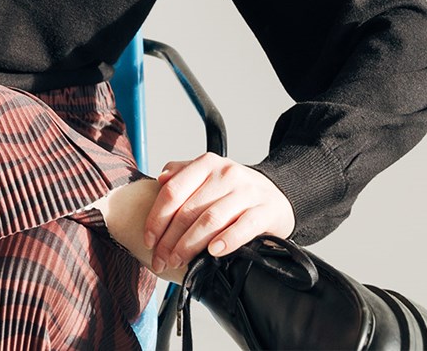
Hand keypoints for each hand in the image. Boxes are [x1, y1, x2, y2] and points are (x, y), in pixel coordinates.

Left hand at [143, 152, 294, 272]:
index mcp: (207, 164)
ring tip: (178, 261)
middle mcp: (226, 174)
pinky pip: (243, 227)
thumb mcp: (208, 174)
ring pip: (211, 220)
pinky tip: (213, 253)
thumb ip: (182, 173)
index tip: (149, 239)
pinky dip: (227, 241)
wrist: (277, 193)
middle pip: (189, 210)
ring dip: (190, 245)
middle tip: (160, 259)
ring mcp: (247, 192)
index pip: (173, 191)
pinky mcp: (265, 210)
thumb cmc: (234, 190)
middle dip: (170, 239)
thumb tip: (160, 179)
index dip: (157, 218)